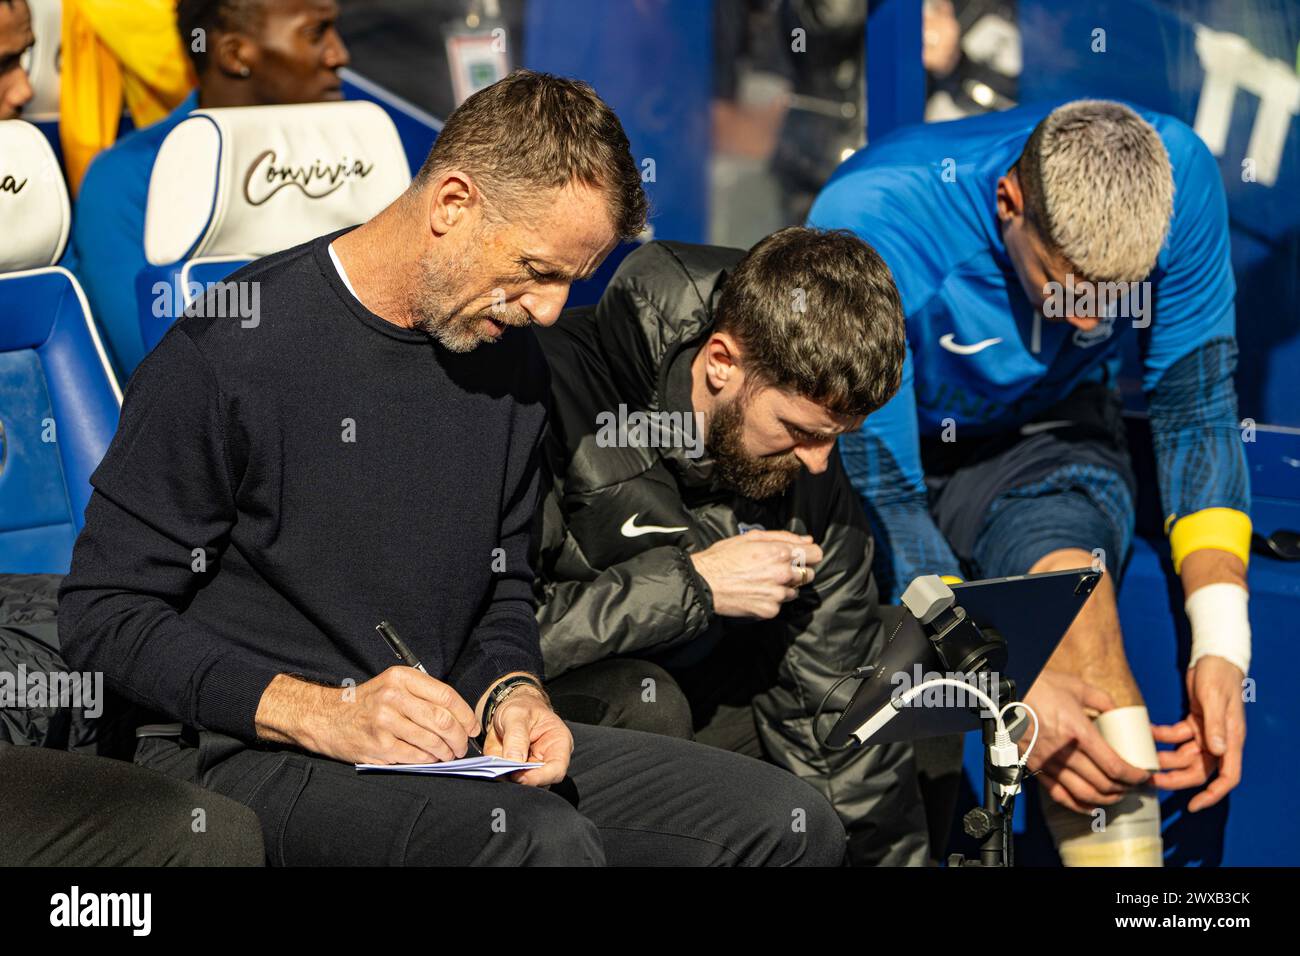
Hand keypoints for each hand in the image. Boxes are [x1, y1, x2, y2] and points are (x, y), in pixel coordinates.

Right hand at [264, 667, 479, 764]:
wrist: (326, 717)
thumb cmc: (366, 703)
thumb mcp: (392, 685)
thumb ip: (422, 695)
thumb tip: (460, 718)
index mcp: (401, 678)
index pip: (446, 696)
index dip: (465, 714)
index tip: (472, 726)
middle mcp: (393, 697)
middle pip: (442, 720)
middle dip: (459, 737)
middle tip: (463, 746)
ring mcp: (385, 722)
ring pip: (431, 741)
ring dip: (446, 752)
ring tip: (449, 754)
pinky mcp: (378, 745)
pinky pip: (415, 756)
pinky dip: (429, 760)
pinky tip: (431, 759)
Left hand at [484, 688, 572, 786]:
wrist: (511, 708)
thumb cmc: (521, 707)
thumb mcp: (516, 714)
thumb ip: (516, 736)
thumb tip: (514, 762)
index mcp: (558, 743)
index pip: (556, 769)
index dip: (539, 777)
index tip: (518, 776)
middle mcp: (548, 760)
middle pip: (540, 782)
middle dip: (521, 781)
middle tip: (501, 773)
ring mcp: (532, 769)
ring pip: (523, 786)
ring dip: (507, 780)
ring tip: (494, 769)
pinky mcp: (517, 773)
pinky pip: (508, 781)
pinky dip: (498, 777)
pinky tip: (490, 769)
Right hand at [690, 530, 822, 618]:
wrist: (704, 583)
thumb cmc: (724, 557)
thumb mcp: (751, 537)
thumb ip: (783, 536)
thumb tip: (807, 540)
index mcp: (781, 552)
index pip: (816, 554)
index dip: (809, 554)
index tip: (801, 556)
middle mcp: (784, 574)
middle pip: (809, 574)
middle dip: (798, 571)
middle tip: (778, 570)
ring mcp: (778, 594)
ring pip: (796, 591)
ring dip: (785, 587)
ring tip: (763, 582)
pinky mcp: (771, 610)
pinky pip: (780, 605)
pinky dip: (772, 600)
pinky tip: (756, 593)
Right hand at [1021, 668, 1150, 812]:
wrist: (1007, 691)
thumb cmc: (1040, 686)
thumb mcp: (1076, 686)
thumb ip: (1102, 699)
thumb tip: (1119, 713)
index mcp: (1079, 732)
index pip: (1114, 767)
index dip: (1134, 777)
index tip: (1143, 776)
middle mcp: (1064, 752)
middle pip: (1103, 784)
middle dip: (1124, 789)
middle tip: (1133, 786)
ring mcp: (1048, 762)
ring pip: (1084, 794)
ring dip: (1105, 799)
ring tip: (1116, 795)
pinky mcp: (1035, 767)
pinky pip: (1060, 795)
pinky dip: (1078, 806)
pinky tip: (1091, 806)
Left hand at [1150, 656, 1245, 811]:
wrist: (1213, 657)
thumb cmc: (1219, 677)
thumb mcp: (1215, 699)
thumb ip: (1214, 725)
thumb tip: (1217, 750)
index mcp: (1231, 739)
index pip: (1228, 776)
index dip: (1212, 794)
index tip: (1193, 805)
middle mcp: (1220, 740)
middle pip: (1198, 770)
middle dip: (1175, 778)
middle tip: (1151, 778)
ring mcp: (1206, 733)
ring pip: (1183, 756)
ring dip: (1164, 758)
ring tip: (1143, 756)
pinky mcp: (1193, 723)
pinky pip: (1176, 736)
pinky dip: (1161, 736)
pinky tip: (1147, 732)